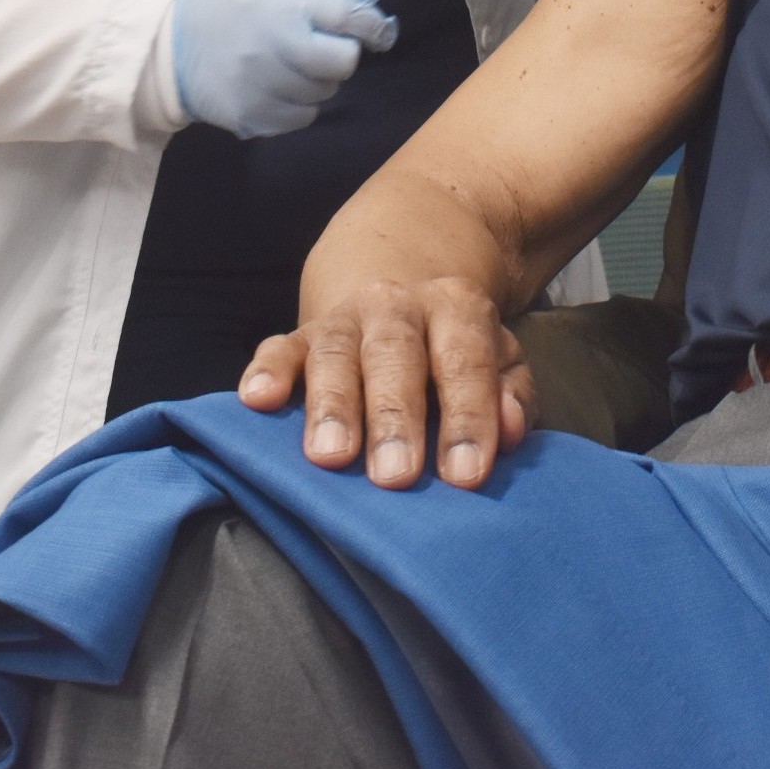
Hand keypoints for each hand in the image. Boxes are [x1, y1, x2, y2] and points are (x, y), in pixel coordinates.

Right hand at [171, 0, 397, 137]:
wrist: (165, 49)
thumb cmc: (220, 4)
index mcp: (281, 7)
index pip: (347, 18)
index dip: (371, 25)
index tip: (377, 31)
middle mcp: (276, 49)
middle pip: (343, 63)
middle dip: (340, 55)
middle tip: (320, 48)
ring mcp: (265, 88)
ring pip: (324, 93)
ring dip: (317, 81)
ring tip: (288, 66)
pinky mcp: (254, 118)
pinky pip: (302, 118)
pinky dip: (298, 105)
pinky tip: (275, 88)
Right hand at [238, 277, 534, 490]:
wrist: (400, 292)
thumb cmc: (453, 351)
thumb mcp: (498, 359)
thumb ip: (511, 393)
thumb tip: (512, 430)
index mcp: (454, 307)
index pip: (465, 359)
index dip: (468, 416)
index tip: (465, 476)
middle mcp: (395, 305)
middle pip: (394, 354)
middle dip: (394, 416)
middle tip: (396, 475)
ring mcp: (342, 319)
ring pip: (334, 353)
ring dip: (332, 405)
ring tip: (330, 456)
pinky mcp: (297, 337)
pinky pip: (277, 347)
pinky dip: (266, 372)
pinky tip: (257, 401)